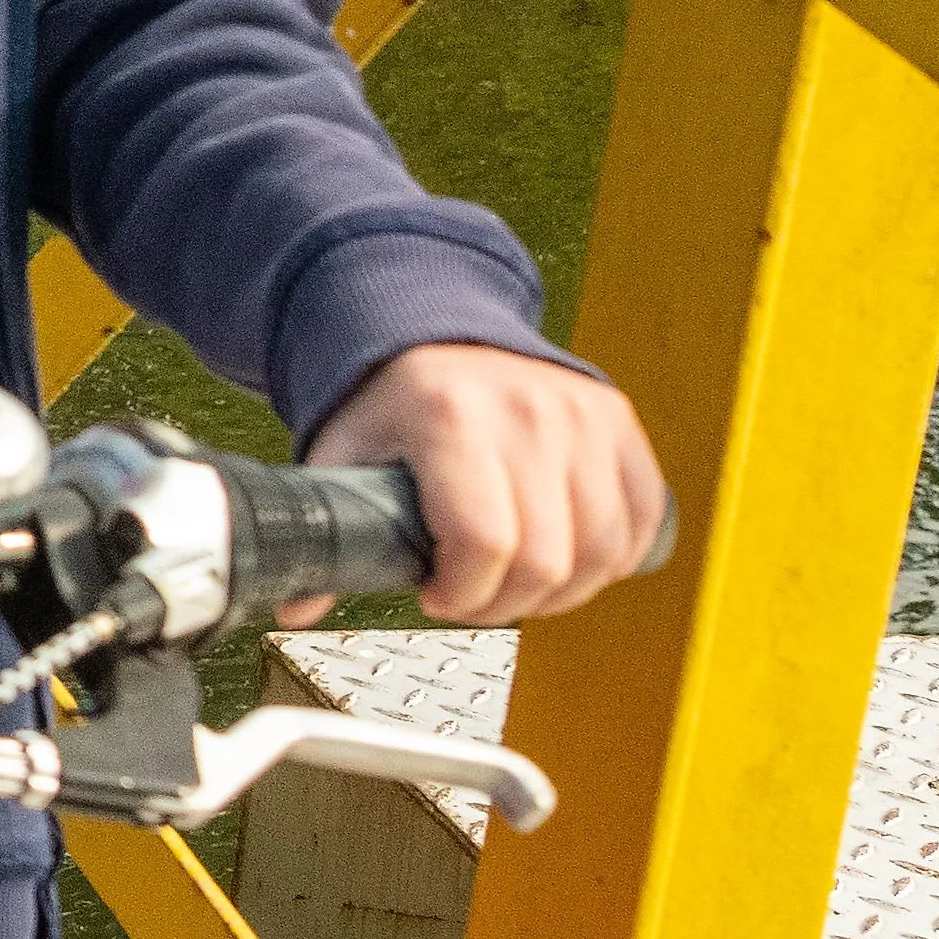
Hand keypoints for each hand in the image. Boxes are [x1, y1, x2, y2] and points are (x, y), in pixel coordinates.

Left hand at [308, 342, 666, 625]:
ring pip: (603, 552)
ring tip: (517, 582)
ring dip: (562, 592)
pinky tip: (569, 559)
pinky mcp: (618, 423)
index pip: (484, 543)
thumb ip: (326, 532)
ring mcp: (581, 414)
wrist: (440, 331)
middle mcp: (526, 412)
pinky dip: (613, 559)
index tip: (437, 595)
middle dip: (504, 603)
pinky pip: (641, 520)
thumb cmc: (394, 401)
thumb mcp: (343, 455)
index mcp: (450, 419)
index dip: (462, 595)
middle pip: (546, 561)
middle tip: (472, 595)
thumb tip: (296, 607)